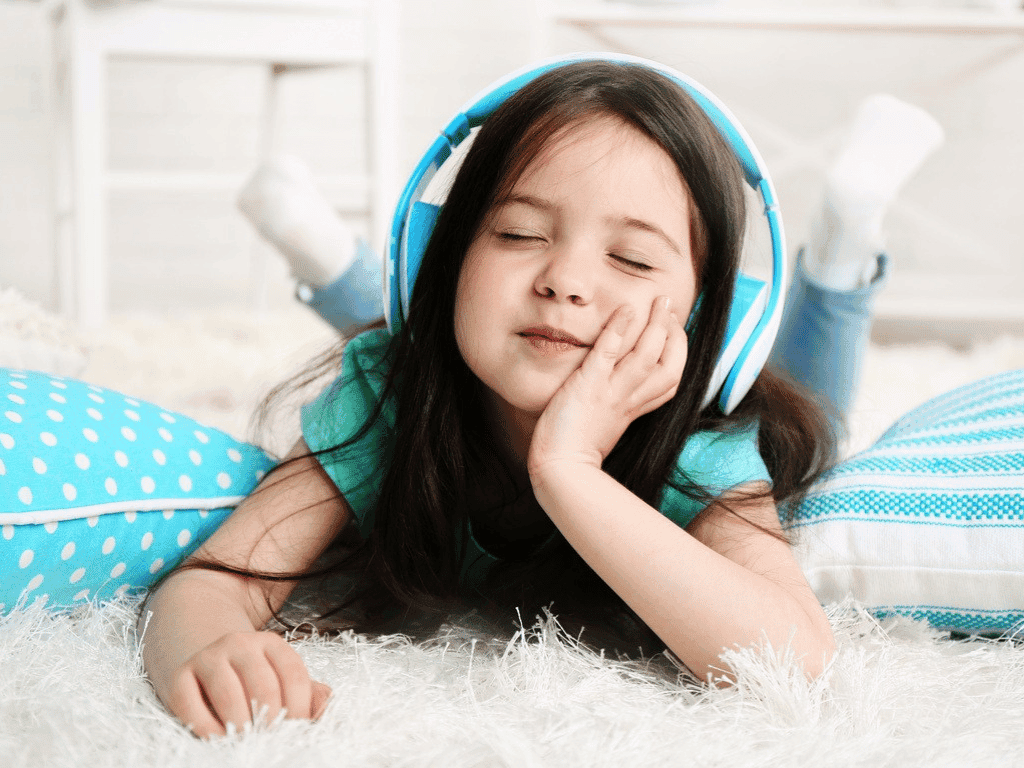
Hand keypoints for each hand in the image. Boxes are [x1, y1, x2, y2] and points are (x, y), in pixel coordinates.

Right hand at [163, 631, 331, 737]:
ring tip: (248, 742)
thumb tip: (326, 709)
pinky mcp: (179, 675)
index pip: (294, 675)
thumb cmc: (251, 679)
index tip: (297, 732)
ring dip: (241, 726)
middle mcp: (241, 643)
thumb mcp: (281, 678)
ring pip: (229, 695)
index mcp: (272, 643)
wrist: (204, 658)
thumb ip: (308, 693)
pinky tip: (218, 739)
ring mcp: (209, 657)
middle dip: (271, 721)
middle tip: (272, 741)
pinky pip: (190, 703)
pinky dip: (205, 728)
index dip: (300, 709)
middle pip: (264, 686)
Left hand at [527, 295, 687, 476]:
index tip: (674, 332)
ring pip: (646, 355)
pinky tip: (626, 310)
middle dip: (676, 335)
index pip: (670, 381)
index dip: (677, 354)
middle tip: (671, 307)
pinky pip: (608, 354)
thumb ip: (613, 406)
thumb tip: (612, 391)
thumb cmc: (573, 451)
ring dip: (657, 325)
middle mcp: (628, 400)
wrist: (559, 469)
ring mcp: (610, 392)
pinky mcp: (588, 386)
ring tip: (661, 301)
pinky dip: (619, 330)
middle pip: (669, 366)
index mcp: (633, 410)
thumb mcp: (603, 425)